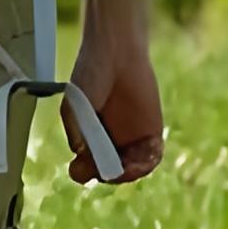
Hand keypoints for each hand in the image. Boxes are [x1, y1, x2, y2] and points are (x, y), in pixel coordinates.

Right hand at [63, 36, 164, 184]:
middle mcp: (109, 142)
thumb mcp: (74, 106)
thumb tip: (80, 155)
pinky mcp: (152, 132)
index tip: (81, 168)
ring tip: (126, 165)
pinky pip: (152, 156)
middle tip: (108, 169)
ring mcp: (131, 139)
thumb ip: (76, 131)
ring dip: (130, 173)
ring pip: (132, 169)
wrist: (116, 53)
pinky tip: (140, 159)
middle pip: (110, 172)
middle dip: (109, 175)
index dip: (84, 172)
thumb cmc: (90, 75)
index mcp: (88, 138)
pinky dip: (148, 163)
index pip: (86, 167)